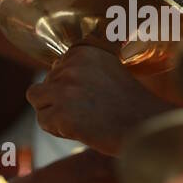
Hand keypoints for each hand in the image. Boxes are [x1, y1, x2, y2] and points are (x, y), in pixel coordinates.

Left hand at [26, 45, 166, 154]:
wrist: (145, 128)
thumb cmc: (131, 104)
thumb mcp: (110, 69)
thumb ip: (84, 65)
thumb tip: (55, 67)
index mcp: (83, 51)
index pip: (56, 67)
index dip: (69, 86)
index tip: (90, 96)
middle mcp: (71, 66)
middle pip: (45, 83)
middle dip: (60, 100)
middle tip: (88, 111)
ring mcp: (64, 89)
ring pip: (37, 99)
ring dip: (53, 112)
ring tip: (79, 120)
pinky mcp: (61, 113)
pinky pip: (43, 121)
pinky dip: (57, 129)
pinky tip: (80, 130)